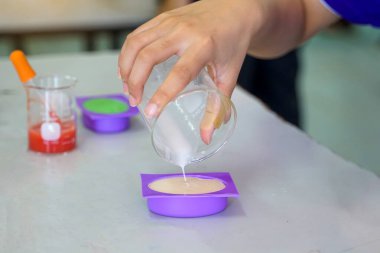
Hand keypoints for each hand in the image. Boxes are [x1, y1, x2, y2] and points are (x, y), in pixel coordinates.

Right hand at [118, 0, 256, 142]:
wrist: (234, 10)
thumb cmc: (232, 43)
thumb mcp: (230, 75)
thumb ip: (218, 106)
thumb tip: (207, 136)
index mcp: (204, 46)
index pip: (179, 73)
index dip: (162, 95)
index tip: (150, 112)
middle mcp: (184, 31)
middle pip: (147, 56)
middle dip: (135, 82)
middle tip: (134, 101)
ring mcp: (170, 22)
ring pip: (136, 44)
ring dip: (126, 68)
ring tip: (128, 89)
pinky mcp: (162, 18)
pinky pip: (136, 35)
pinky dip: (126, 54)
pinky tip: (126, 69)